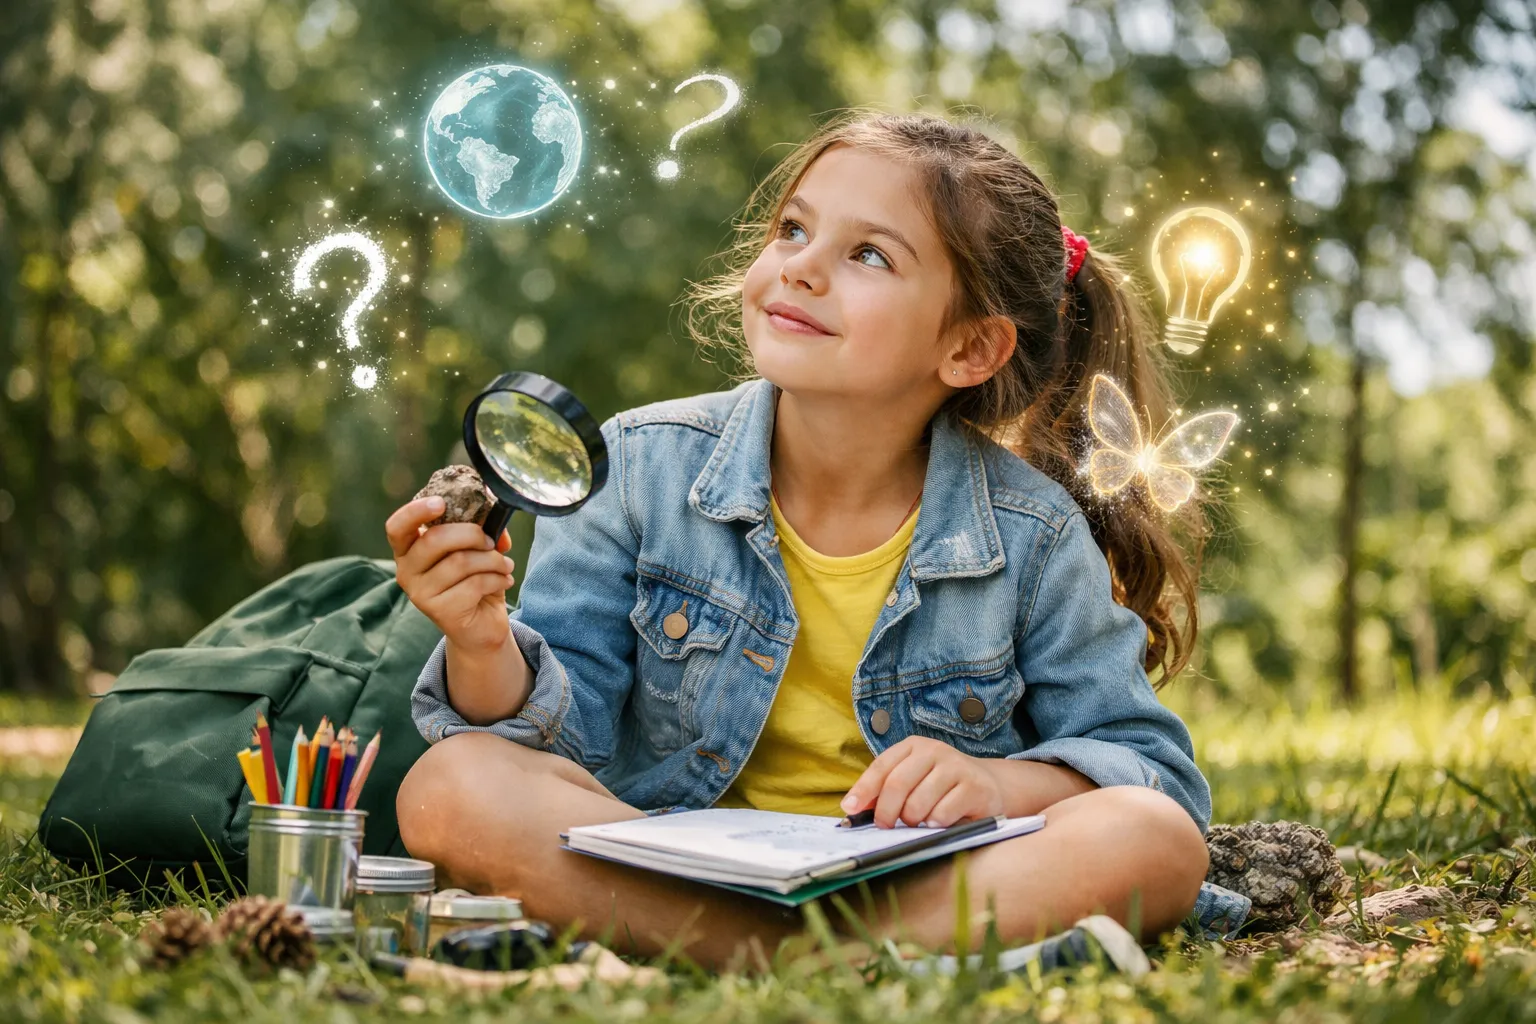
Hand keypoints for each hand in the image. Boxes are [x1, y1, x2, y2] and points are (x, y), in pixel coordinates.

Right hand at [386, 497, 514, 653]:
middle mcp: (407, 572)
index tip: (440, 503)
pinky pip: (474, 584)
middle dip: (472, 534)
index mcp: (409, 550)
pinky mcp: (440, 611)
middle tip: (492, 542)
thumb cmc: (474, 582)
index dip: (414, 512)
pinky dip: (496, 579)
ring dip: (492, 559)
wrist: (481, 626)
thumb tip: (496, 527)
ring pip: (460, 562)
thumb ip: (481, 531)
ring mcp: (420, 593)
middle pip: (435, 540)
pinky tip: (503, 581)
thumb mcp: (477, 551)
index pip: (397, 527)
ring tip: (505, 565)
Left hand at [841, 737, 1005, 828]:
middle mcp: (935, 751)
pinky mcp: (975, 788)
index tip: (850, 809)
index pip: (881, 767)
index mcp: (914, 746)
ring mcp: (957, 767)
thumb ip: (883, 789)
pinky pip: (942, 814)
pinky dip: (935, 824)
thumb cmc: (940, 785)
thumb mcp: (912, 779)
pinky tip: (939, 820)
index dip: (863, 790)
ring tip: (918, 820)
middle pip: (897, 784)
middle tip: (885, 825)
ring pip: (918, 803)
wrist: (987, 784)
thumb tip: (852, 807)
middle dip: (886, 811)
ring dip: (912, 820)